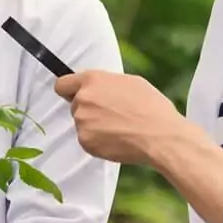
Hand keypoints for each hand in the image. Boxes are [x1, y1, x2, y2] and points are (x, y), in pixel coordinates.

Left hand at [54, 70, 187, 163]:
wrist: (160, 135)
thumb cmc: (151, 107)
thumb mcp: (130, 82)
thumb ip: (106, 83)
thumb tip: (98, 87)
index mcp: (92, 80)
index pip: (62, 84)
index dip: (69, 90)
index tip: (74, 95)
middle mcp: (83, 99)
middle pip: (74, 105)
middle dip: (89, 109)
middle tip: (112, 114)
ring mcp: (82, 122)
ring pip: (82, 123)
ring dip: (94, 126)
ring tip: (119, 127)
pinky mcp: (86, 142)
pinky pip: (87, 139)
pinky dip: (98, 141)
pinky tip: (118, 139)